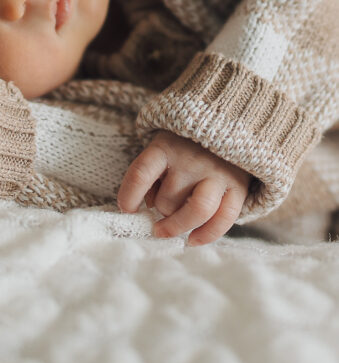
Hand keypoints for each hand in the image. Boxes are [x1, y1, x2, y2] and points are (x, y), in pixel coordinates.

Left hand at [117, 130, 249, 245]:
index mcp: (166, 146)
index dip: (129, 196)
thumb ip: (153, 173)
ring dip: (178, 226)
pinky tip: (192, 240)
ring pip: (196, 211)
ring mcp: (216, 174)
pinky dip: (207, 235)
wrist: (230, 122)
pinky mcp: (237, 186)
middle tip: (161, 208)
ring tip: (166, 230)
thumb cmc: (186, 143)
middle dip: (161, 210)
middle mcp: (191, 160)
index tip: (126, 209)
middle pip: (168, 199)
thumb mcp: (163, 147)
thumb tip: (146, 206)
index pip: (141, 173)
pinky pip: (223, 219)